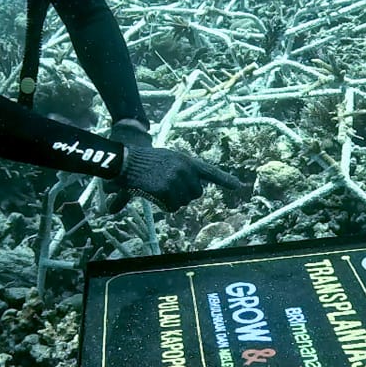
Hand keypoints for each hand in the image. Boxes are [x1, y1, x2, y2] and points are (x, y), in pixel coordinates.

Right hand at [107, 143, 243, 211]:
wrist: (127, 161)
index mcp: (186, 160)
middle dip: (184, 195)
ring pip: (183, 202)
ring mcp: (177, 179)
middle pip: (196, 194)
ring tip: (158, 189)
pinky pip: (172, 206)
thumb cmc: (142, 161)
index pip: (210, 171)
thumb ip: (178, 173)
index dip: (224, 180)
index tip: (238, 186)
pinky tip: (154, 194)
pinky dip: (164, 205)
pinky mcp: (167, 189)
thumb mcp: (165, 160)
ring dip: (172, 201)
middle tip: (167, 188)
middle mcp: (185, 169)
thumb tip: (189, 188)